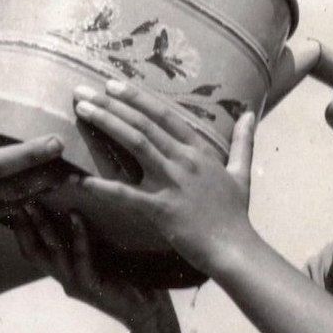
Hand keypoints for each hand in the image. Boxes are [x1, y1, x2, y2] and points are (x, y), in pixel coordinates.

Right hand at [10, 203, 161, 329]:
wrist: (146, 311)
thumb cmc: (126, 278)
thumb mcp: (101, 254)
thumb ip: (85, 239)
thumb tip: (76, 205)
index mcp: (63, 271)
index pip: (32, 249)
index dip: (20, 229)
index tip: (13, 203)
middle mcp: (64, 278)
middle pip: (33, 251)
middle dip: (23, 226)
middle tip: (18, 199)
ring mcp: (76, 283)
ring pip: (52, 253)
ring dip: (43, 227)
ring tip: (36, 205)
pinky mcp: (91, 285)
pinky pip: (80, 258)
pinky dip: (78, 236)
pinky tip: (76, 217)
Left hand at [72, 80, 256, 276]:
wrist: (234, 248)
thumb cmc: (235, 213)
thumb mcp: (241, 172)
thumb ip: (243, 141)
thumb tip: (251, 113)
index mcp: (199, 151)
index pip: (165, 115)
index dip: (137, 97)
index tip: (113, 84)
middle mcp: (184, 160)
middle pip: (144, 123)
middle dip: (112, 104)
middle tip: (83, 92)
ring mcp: (172, 183)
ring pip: (136, 144)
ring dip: (107, 124)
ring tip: (82, 111)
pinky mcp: (161, 209)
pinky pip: (127, 195)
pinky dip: (103, 187)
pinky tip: (81, 180)